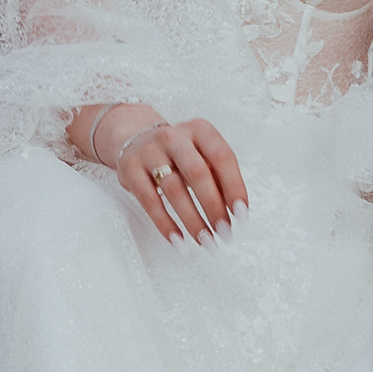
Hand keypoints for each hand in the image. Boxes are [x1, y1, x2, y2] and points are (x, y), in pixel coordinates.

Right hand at [74, 100, 249, 243]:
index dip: (234, 187)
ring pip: (174, 190)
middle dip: (214, 207)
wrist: (135, 138)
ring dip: (192, 220)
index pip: (222, 157)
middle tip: (224, 232)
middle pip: (198, 174)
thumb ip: (218, 176)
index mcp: (200, 130)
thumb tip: (235, 211)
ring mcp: (150, 152)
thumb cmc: (178, 153)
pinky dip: (165, 223)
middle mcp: (175, 137)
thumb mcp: (201, 153)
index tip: (242, 214)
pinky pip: (149, 201)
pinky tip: (178, 240)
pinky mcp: (130, 169)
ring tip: (205, 241)